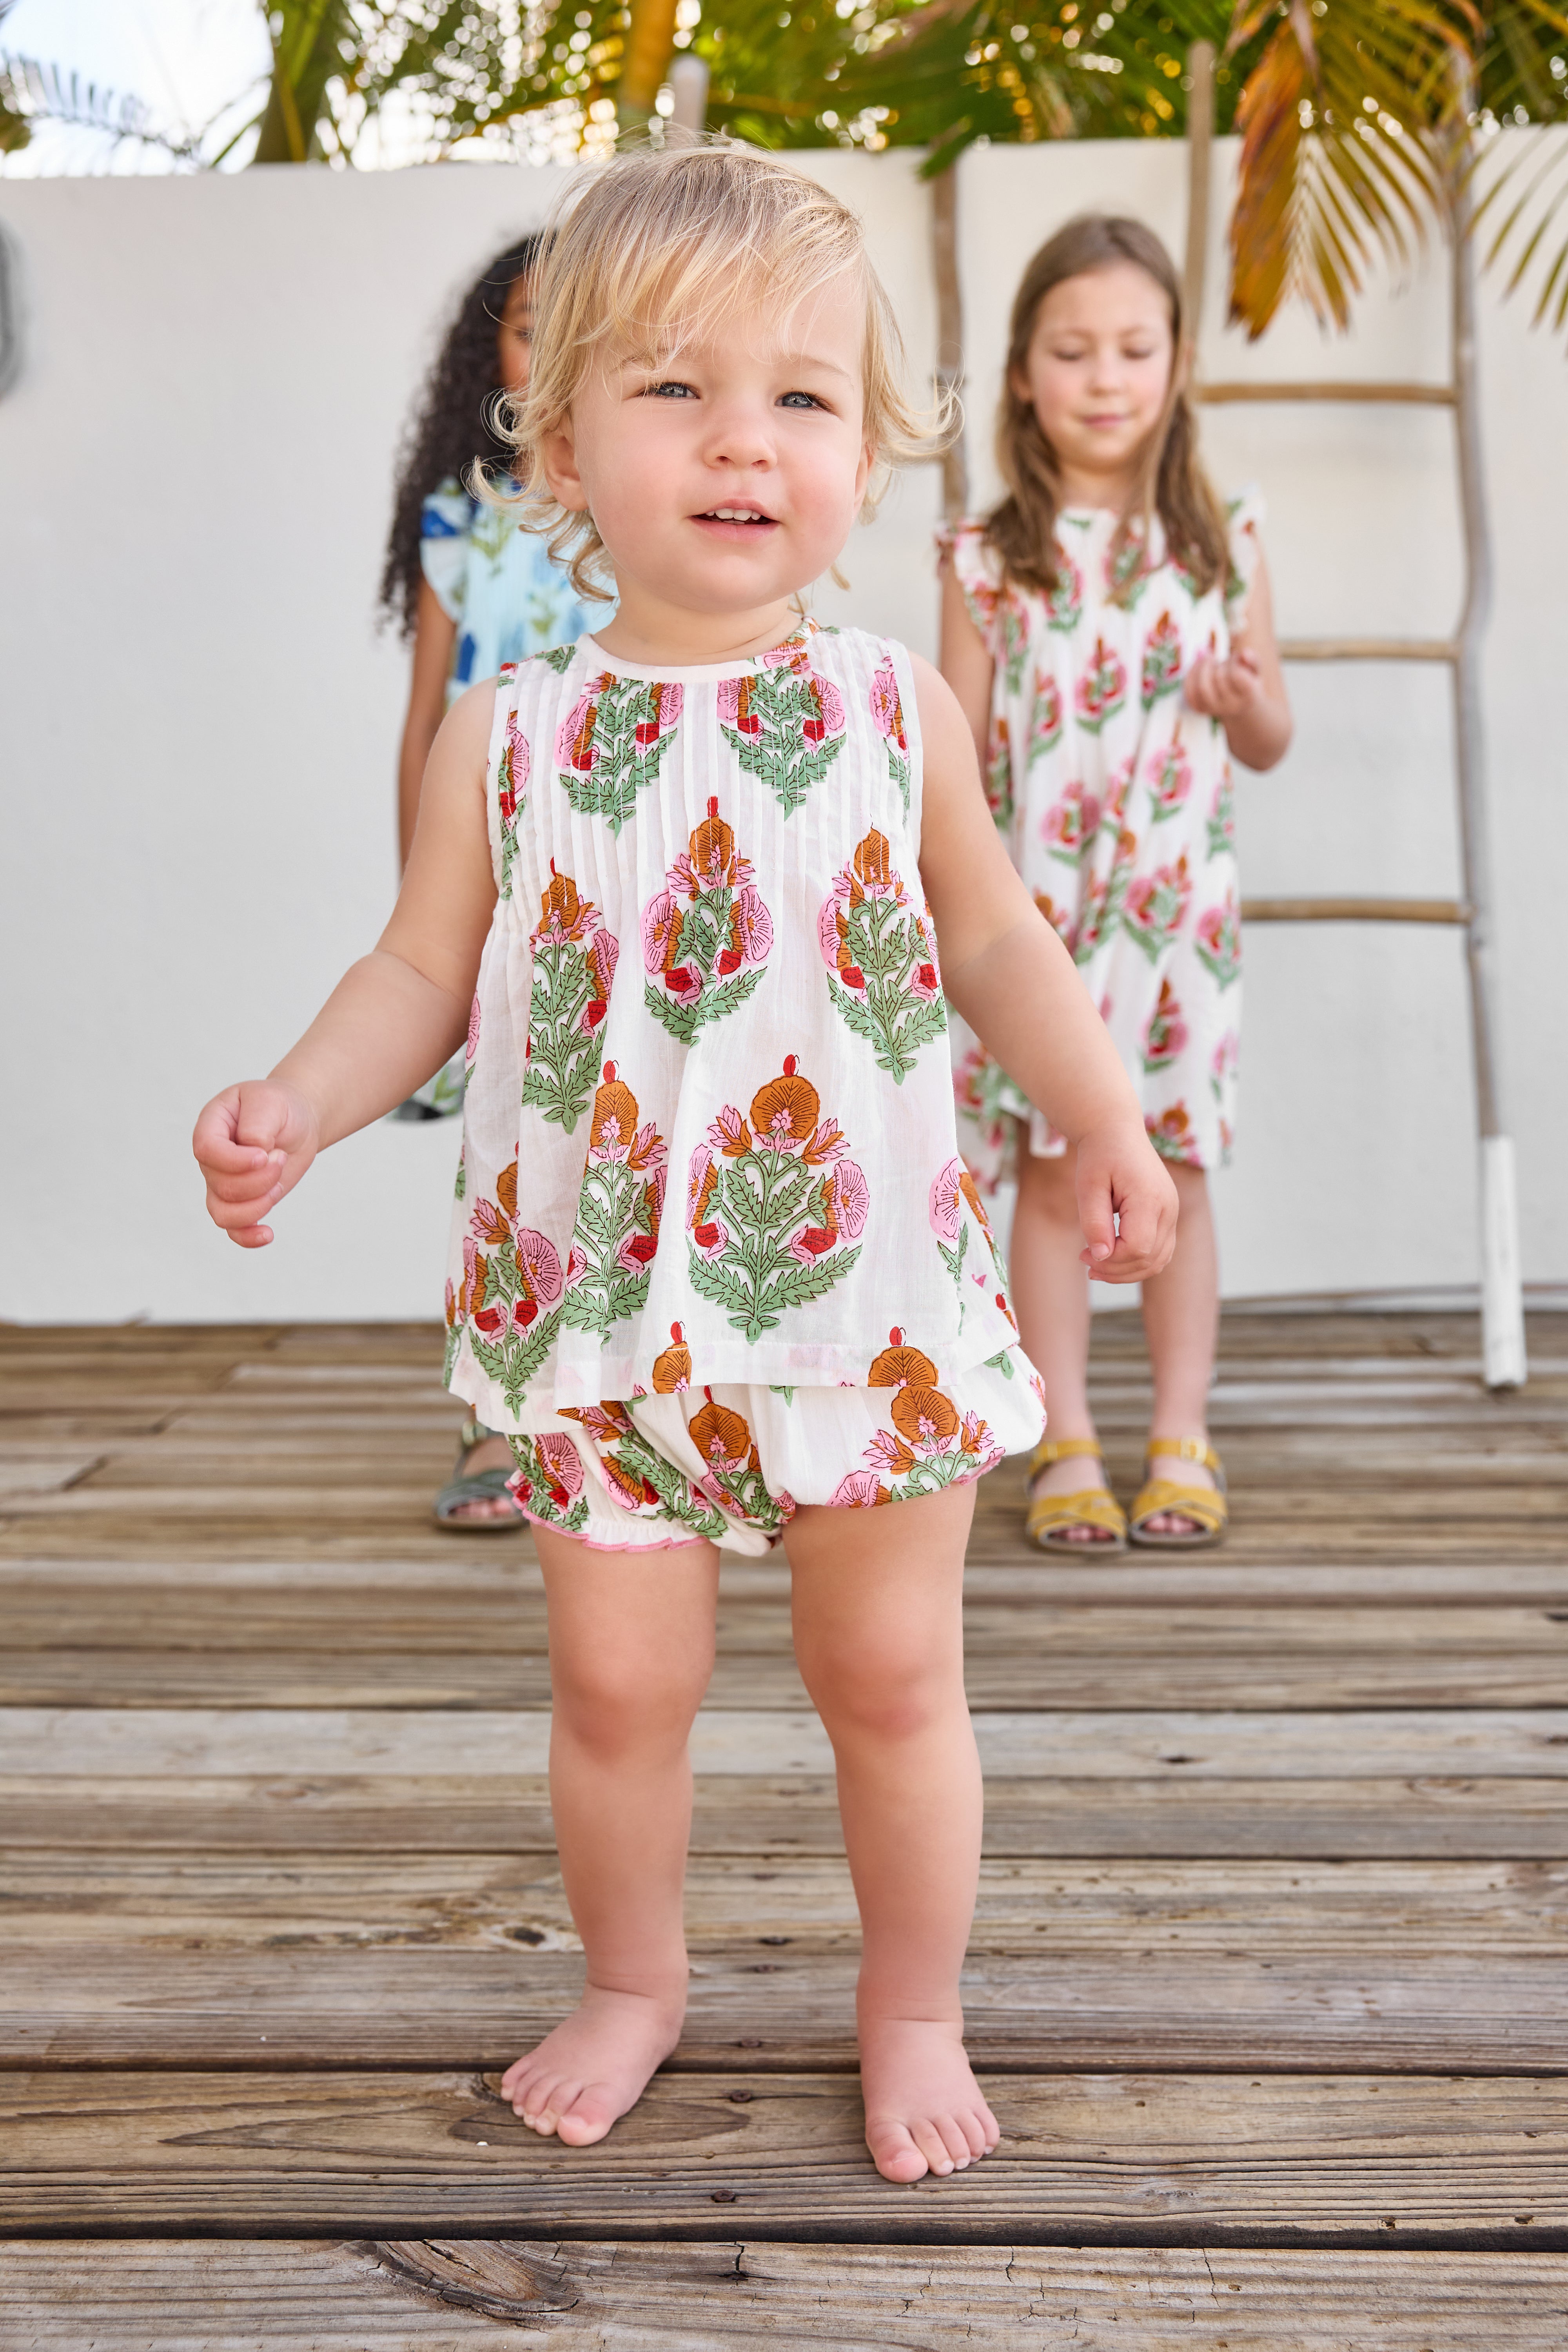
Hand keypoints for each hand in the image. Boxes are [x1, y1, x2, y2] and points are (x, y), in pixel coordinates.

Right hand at [193, 1080, 319, 1247]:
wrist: (297, 1121)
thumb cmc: (280, 1107)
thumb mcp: (271, 1102)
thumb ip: (258, 1126)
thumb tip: (253, 1153)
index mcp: (211, 1126)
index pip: (206, 1150)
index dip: (235, 1161)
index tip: (265, 1155)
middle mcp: (211, 1159)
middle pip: (221, 1185)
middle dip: (259, 1179)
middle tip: (281, 1157)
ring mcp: (222, 1182)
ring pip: (223, 1212)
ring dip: (258, 1205)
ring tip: (278, 1184)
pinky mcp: (241, 1201)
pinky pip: (232, 1228)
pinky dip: (248, 1236)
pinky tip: (268, 1234)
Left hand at [1074, 1121, 1178, 1283]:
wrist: (1117, 1132)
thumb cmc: (1100, 1155)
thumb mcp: (1088, 1186)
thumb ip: (1094, 1221)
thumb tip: (1101, 1256)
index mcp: (1150, 1197)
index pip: (1137, 1247)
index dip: (1111, 1260)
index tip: (1084, 1253)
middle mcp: (1168, 1207)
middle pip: (1150, 1259)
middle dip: (1116, 1270)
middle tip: (1085, 1262)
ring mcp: (1172, 1213)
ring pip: (1159, 1260)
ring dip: (1128, 1271)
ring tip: (1096, 1266)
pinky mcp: (1168, 1216)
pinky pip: (1160, 1251)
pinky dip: (1138, 1262)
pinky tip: (1112, 1258)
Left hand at [1184, 644, 1262, 722]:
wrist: (1238, 707)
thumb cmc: (1246, 682)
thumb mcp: (1255, 671)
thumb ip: (1253, 660)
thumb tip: (1244, 653)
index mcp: (1247, 696)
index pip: (1236, 675)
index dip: (1233, 661)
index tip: (1235, 657)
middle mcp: (1230, 706)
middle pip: (1218, 678)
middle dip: (1219, 664)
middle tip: (1220, 660)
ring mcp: (1213, 709)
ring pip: (1202, 687)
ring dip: (1202, 667)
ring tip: (1208, 659)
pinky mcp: (1199, 708)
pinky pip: (1189, 692)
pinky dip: (1190, 675)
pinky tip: (1197, 665)